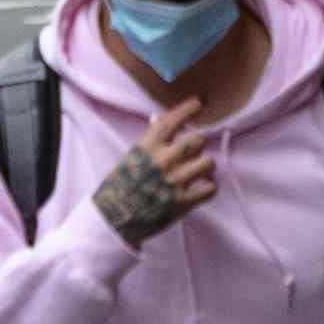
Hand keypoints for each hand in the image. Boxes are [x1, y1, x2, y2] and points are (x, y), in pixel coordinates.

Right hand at [91, 97, 220, 244]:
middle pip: (197, 139)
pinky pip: (210, 189)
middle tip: (194, 151)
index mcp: (148, 146)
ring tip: (201, 171)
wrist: (113, 219)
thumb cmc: (120, 186)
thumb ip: (149, 140)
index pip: (172, 120)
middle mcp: (163, 160)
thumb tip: (158, 119)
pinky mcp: (182, 203)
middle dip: (198, 144)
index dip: (187, 109)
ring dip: (206, 166)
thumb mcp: (131, 157)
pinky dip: (210, 187)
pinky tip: (203, 187)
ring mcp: (174, 182)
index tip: (198, 103)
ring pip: (208, 162)